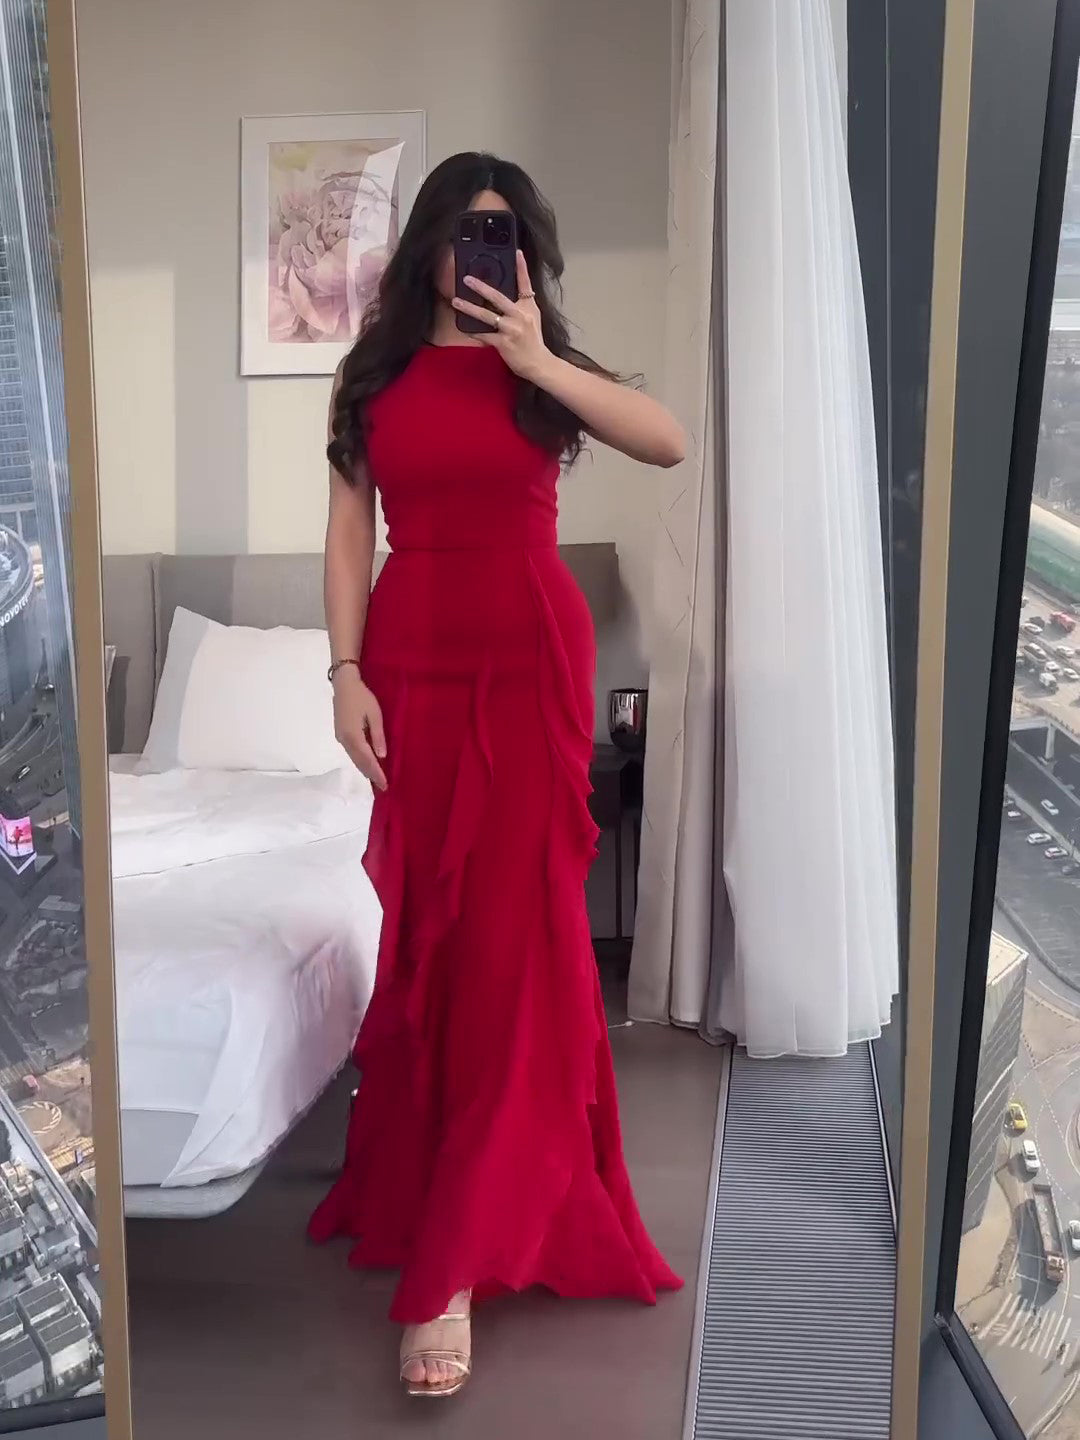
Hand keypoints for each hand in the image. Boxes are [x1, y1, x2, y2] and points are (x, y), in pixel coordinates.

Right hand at [332, 669, 387, 790]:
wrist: (344, 685)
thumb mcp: (375, 714)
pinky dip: (360, 760)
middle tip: (382, 786)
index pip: (367, 759)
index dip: (376, 772)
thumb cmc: (362, 697)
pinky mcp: (340, 734)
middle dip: (370, 774)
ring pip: (354, 758)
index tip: (384, 784)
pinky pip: (351, 752)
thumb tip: (381, 756)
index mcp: (353, 736)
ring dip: (365, 769)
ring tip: (376, 779)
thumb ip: (378, 735)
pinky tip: (367, 763)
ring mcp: (341, 737)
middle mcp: (345, 740)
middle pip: (359, 762)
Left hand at [452, 250, 551, 382]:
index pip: (525, 283)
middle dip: (481, 287)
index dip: (522, 267)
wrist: (538, 363)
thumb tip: (503, 294)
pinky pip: (484, 335)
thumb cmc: (533, 340)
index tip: (517, 252)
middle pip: (498, 297)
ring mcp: (511, 330)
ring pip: (487, 316)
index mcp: (528, 307)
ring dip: (469, 308)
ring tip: (456, 301)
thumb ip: (521, 304)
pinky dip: (473, 331)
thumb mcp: (532, 317)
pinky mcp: (504, 343)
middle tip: (467, 279)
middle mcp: (520, 316)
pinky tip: (463, 327)